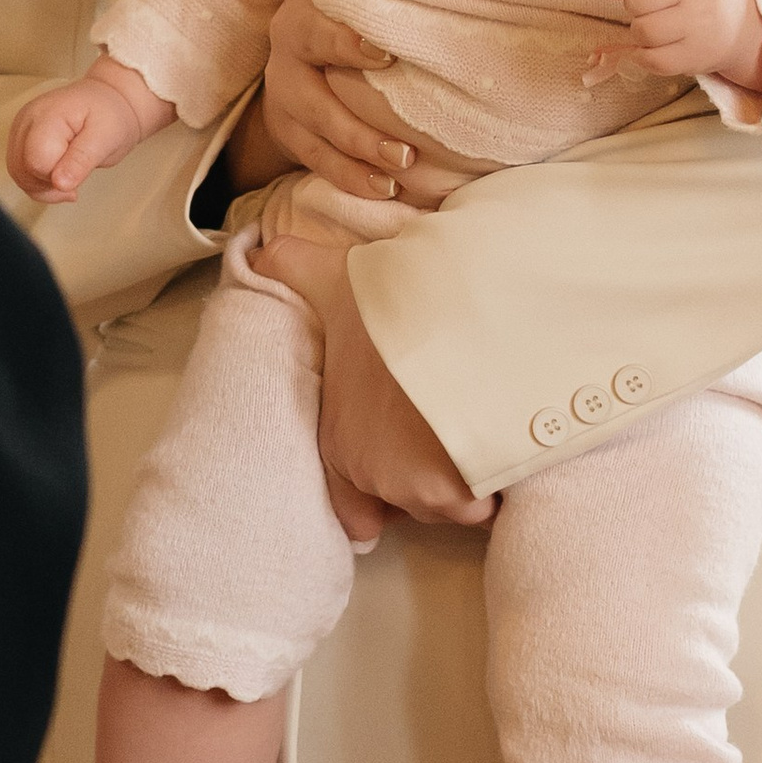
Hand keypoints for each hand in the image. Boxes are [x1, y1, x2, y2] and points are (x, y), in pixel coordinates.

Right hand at [7, 62, 160, 202]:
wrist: (110, 99)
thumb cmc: (111, 115)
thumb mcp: (106, 139)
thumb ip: (81, 161)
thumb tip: (60, 184)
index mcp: (48, 116)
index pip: (36, 163)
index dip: (56, 178)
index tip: (77, 175)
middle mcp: (28, 119)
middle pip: (20, 170)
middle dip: (47, 185)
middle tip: (75, 180)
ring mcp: (22, 127)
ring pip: (17, 172)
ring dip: (41, 186)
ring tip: (68, 178)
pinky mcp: (22, 136)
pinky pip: (19, 168)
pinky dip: (37, 180)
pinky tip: (58, 175)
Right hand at [248, 0, 414, 200]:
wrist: (297, 79)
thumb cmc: (356, 27)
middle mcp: (292, 29)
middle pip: (309, 33)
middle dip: (344, 43)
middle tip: (385, 57)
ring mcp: (285, 81)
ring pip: (315, 108)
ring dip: (359, 134)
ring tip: (404, 156)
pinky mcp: (287, 126)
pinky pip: (316, 155)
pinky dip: (352, 174)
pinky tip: (388, 188)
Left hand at [260, 232, 497, 542]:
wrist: (465, 308)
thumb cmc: (401, 297)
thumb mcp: (336, 278)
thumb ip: (293, 270)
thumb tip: (261, 255)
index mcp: (341, 442)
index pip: (357, 507)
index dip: (389, 483)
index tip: (414, 446)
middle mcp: (373, 477)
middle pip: (415, 498)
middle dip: (437, 468)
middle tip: (453, 412)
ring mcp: (419, 492)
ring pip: (454, 502)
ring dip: (470, 474)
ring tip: (479, 416)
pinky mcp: (464, 498)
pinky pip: (488, 504)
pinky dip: (500, 479)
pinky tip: (500, 432)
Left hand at [593, 0, 761, 90]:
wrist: (750, 21)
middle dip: (634, 0)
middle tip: (651, 1)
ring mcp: (702, 20)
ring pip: (642, 31)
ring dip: (640, 29)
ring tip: (658, 22)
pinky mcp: (699, 54)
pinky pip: (651, 60)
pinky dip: (646, 55)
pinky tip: (660, 44)